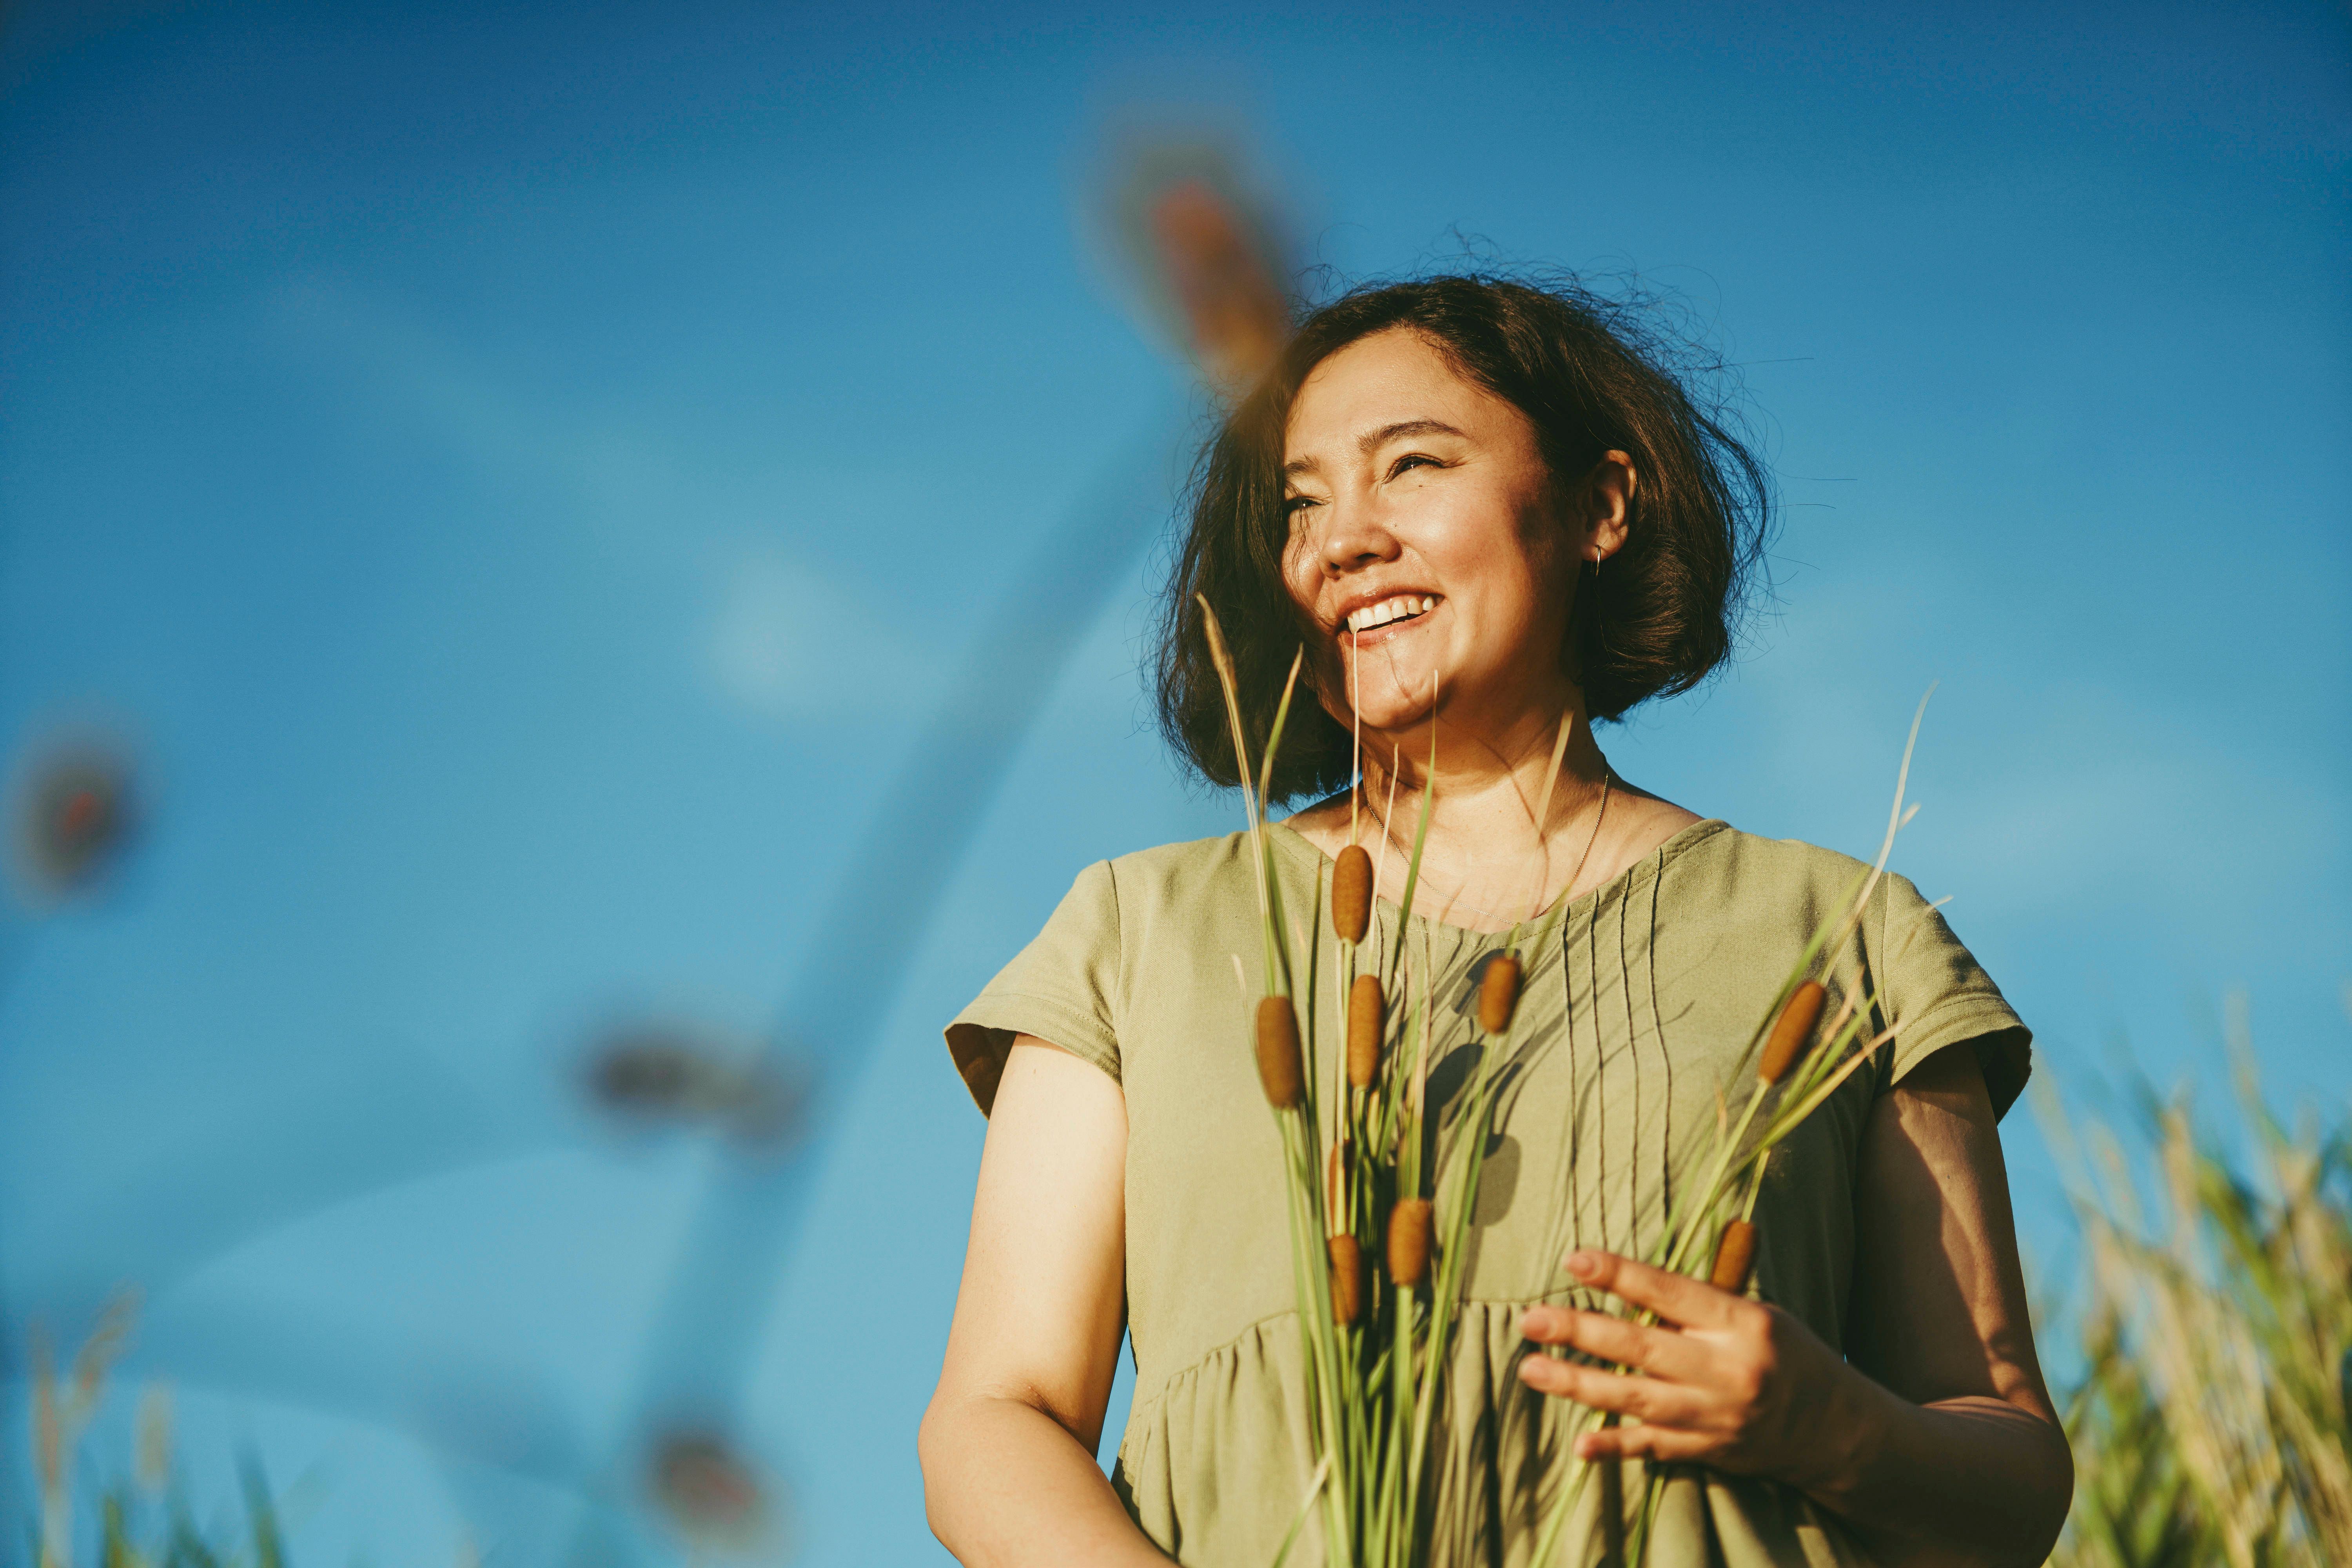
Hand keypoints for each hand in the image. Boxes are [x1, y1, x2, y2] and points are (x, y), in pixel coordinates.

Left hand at [1515, 1249, 1866, 1487]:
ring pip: (1636, 1398)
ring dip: (1578, 1385)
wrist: (1837, 1429)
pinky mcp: (1710, 1451)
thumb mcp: (1757, 1316)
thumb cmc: (1789, 1355)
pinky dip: (1615, 1447)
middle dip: (1579, 1332)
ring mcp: (1717, 1415)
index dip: (1620, 1275)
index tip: (1574, 1260)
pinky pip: (1654, 1448)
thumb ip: (1700, 1307)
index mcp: (1743, 1323)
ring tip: (1531, 1369)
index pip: (1670, 1293)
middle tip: (1530, 1320)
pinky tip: (1580, 1445)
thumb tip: (1629, 1286)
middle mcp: (1728, 1369)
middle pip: (1641, 1347)